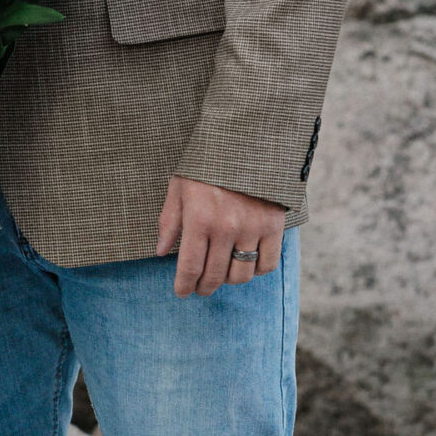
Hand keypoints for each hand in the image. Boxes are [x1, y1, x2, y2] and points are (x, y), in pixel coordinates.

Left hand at [156, 175, 286, 297]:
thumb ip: (170, 222)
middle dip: (204, 287)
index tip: (181, 292)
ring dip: (229, 280)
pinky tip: (247, 263)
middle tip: (200, 288)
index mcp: (199, 218)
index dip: (184, 285)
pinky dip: (257, 270)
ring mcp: (252, 228)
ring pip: (242, 275)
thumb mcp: (179, 187)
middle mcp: (226, 228)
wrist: (248, 142)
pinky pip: (268, 264)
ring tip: (222, 274)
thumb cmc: (207, 164)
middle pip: (215, 275)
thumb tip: (161, 252)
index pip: (190, 266)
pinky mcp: (273, 226)